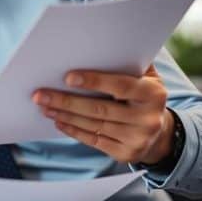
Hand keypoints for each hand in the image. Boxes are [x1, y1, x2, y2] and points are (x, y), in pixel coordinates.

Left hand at [32, 65, 173, 164]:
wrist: (161, 134)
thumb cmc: (143, 95)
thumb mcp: (146, 77)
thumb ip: (128, 62)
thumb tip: (99, 46)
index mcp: (153, 94)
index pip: (120, 86)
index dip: (94, 81)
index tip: (68, 78)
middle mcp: (148, 118)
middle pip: (100, 109)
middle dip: (67, 101)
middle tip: (41, 95)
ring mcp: (138, 138)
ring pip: (94, 126)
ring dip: (65, 116)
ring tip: (45, 107)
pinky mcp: (127, 154)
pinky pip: (94, 141)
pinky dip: (73, 131)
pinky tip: (59, 121)